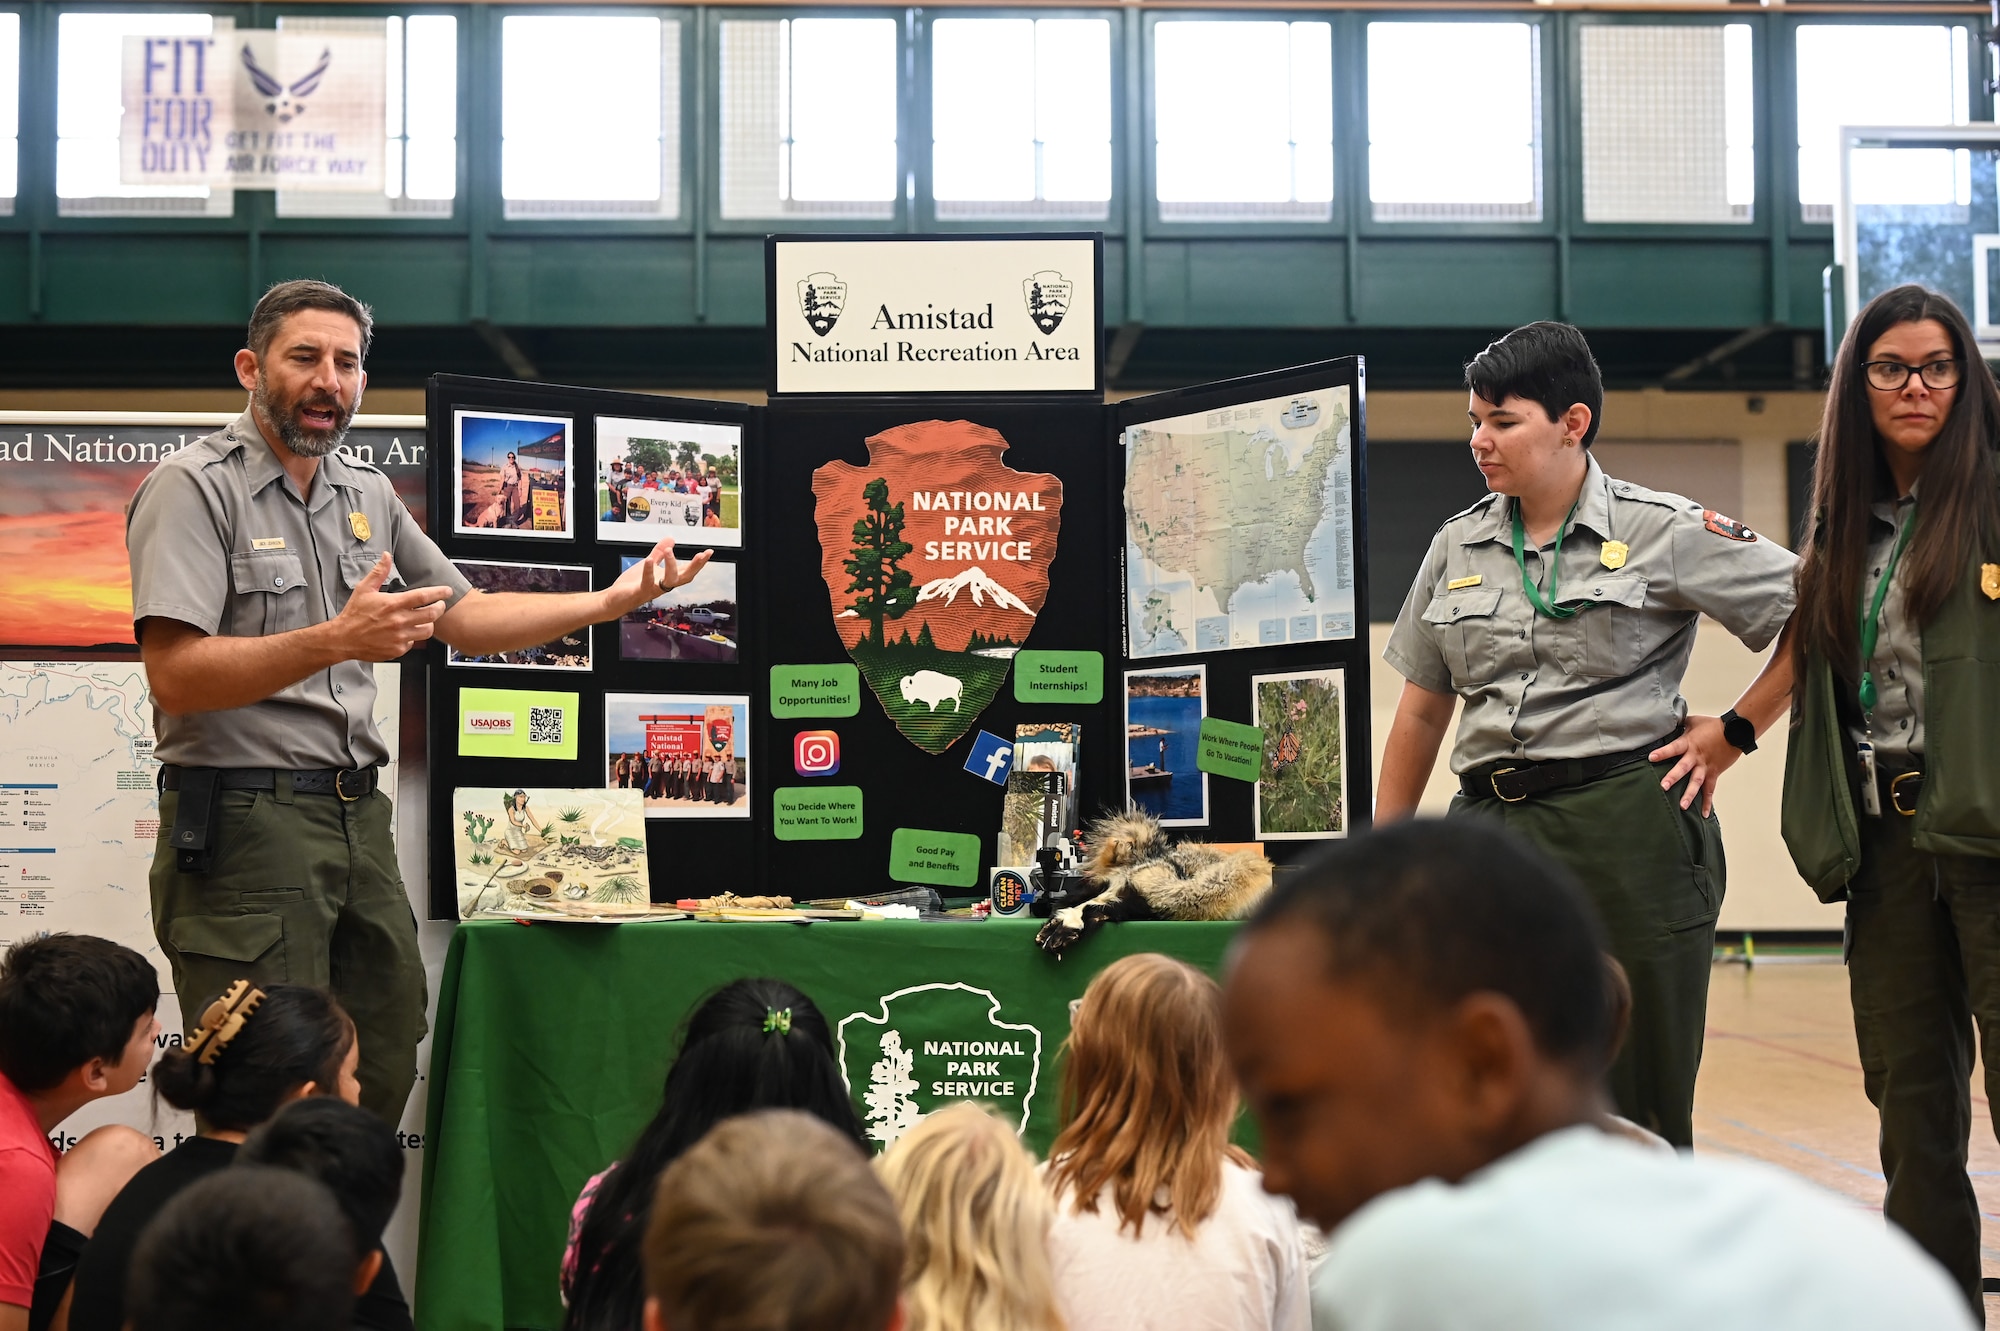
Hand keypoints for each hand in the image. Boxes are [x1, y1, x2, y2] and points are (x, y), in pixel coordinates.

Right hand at [334, 553, 451, 660]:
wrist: (343, 639)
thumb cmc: (353, 615)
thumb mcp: (364, 589)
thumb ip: (379, 572)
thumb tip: (387, 556)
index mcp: (393, 604)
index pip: (423, 596)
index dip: (439, 592)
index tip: (447, 591)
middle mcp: (399, 621)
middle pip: (432, 614)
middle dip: (440, 608)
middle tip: (440, 604)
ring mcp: (399, 637)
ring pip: (427, 630)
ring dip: (429, 623)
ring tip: (424, 619)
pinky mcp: (398, 649)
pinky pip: (414, 643)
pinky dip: (413, 637)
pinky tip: (406, 632)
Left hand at [610, 540, 712, 613]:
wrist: (616, 599)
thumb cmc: (633, 584)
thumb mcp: (649, 564)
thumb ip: (660, 552)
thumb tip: (671, 539)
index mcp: (667, 578)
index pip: (687, 570)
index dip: (699, 562)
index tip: (709, 552)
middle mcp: (664, 585)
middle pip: (685, 577)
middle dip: (695, 566)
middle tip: (702, 555)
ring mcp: (654, 589)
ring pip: (669, 581)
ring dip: (671, 566)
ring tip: (670, 551)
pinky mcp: (641, 591)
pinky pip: (648, 582)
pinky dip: (649, 571)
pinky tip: (650, 560)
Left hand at [1649, 715, 1739, 815]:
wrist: (1736, 731)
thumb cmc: (1713, 724)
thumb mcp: (1693, 721)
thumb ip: (1679, 725)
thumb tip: (1666, 722)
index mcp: (1689, 743)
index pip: (1673, 748)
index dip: (1663, 753)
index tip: (1651, 758)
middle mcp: (1696, 757)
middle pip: (1683, 768)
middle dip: (1673, 777)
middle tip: (1664, 787)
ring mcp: (1706, 766)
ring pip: (1697, 782)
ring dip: (1690, 794)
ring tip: (1682, 806)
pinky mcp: (1714, 773)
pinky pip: (1710, 790)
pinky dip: (1707, 802)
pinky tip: (1704, 814)